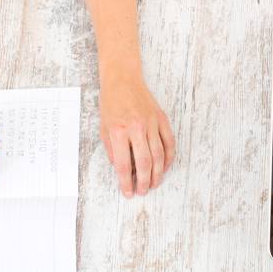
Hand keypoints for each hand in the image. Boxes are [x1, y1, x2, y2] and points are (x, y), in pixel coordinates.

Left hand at [100, 75, 175, 196]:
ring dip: (157, 173)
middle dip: (144, 181)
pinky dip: (168, 157)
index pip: (124, 164)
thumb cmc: (111, 103)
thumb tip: (123, 169)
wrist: (123, 79)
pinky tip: (164, 167)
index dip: (126, 182)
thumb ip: (113, 150)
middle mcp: (136, 128)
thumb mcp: (104, 128)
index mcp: (118, 131)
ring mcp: (151, 123)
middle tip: (142, 191)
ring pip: (159, 155)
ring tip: (154, 184)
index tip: (128, 192)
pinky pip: (169, 142)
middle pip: (145, 163)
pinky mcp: (161, 118)